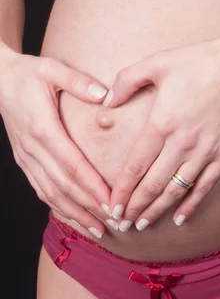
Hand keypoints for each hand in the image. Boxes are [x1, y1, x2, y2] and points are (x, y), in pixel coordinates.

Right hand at [0, 43, 110, 237]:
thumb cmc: (28, 74)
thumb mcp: (51, 68)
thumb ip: (78, 81)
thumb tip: (105, 95)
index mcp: (43, 128)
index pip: (72, 165)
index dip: (92, 187)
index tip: (112, 202)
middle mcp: (33, 149)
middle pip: (64, 186)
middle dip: (90, 208)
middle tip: (115, 222)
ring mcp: (27, 159)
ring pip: (52, 194)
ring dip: (76, 214)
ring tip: (100, 229)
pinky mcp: (25, 162)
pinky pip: (42, 191)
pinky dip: (60, 208)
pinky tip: (76, 219)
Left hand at [104, 31, 219, 231]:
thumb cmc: (201, 60)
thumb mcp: (157, 62)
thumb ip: (126, 81)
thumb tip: (106, 103)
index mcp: (162, 123)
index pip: (135, 167)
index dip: (122, 191)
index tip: (111, 207)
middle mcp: (182, 143)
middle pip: (152, 185)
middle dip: (134, 208)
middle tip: (120, 224)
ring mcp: (206, 151)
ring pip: (176, 191)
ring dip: (157, 211)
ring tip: (142, 225)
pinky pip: (205, 186)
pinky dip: (191, 205)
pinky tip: (179, 218)